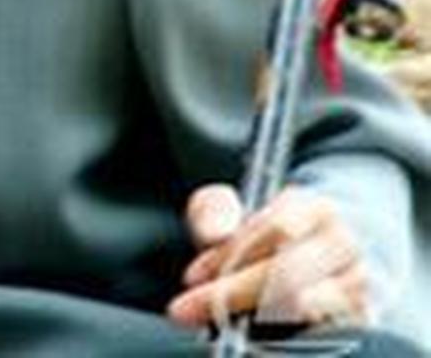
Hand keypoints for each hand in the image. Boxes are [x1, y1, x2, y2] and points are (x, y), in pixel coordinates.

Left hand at [166, 183, 370, 332]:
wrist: (328, 258)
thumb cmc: (269, 237)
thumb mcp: (238, 212)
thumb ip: (215, 211)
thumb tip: (215, 234)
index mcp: (318, 209)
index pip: (276, 229)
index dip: (230, 254)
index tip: (191, 278)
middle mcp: (347, 247)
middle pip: (289, 272)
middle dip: (231, 294)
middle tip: (186, 311)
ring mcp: (359, 287)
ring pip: (305, 306)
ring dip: (253, 317)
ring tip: (220, 321)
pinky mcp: (361, 322)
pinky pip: (318, 333)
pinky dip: (279, 337)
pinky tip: (252, 337)